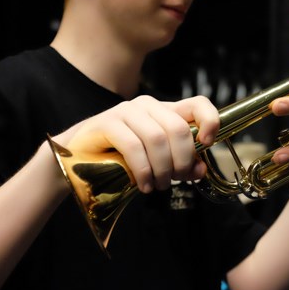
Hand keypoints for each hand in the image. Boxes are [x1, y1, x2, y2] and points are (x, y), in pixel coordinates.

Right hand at [51, 95, 219, 192]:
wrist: (78, 160)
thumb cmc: (121, 160)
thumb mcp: (158, 162)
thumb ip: (182, 164)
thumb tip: (201, 170)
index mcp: (165, 111)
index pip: (198, 104)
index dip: (210, 121)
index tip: (207, 143)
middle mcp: (148, 106)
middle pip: (179, 128)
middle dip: (182, 160)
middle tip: (176, 180)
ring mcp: (127, 111)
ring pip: (158, 139)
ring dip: (162, 169)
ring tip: (158, 186)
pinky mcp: (107, 122)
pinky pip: (134, 146)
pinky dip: (143, 170)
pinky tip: (143, 184)